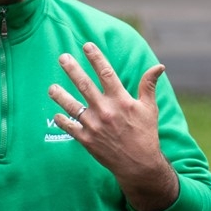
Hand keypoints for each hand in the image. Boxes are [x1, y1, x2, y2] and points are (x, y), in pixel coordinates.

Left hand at [50, 42, 178, 210]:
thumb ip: (149, 85)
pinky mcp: (87, 140)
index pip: (106, 73)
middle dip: (72, 70)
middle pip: (84, 85)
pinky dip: (62, 120)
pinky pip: (70, 127)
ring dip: (60, 95)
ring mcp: (94, 126)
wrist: (139, 165)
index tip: (86, 45)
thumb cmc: (145, 134)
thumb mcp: (149, 108)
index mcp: (121, 100)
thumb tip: (159, 67)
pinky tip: (56, 113)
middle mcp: (105, 110)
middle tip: (62, 57)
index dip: (96, 58)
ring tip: (51, 87)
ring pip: (72, 106)